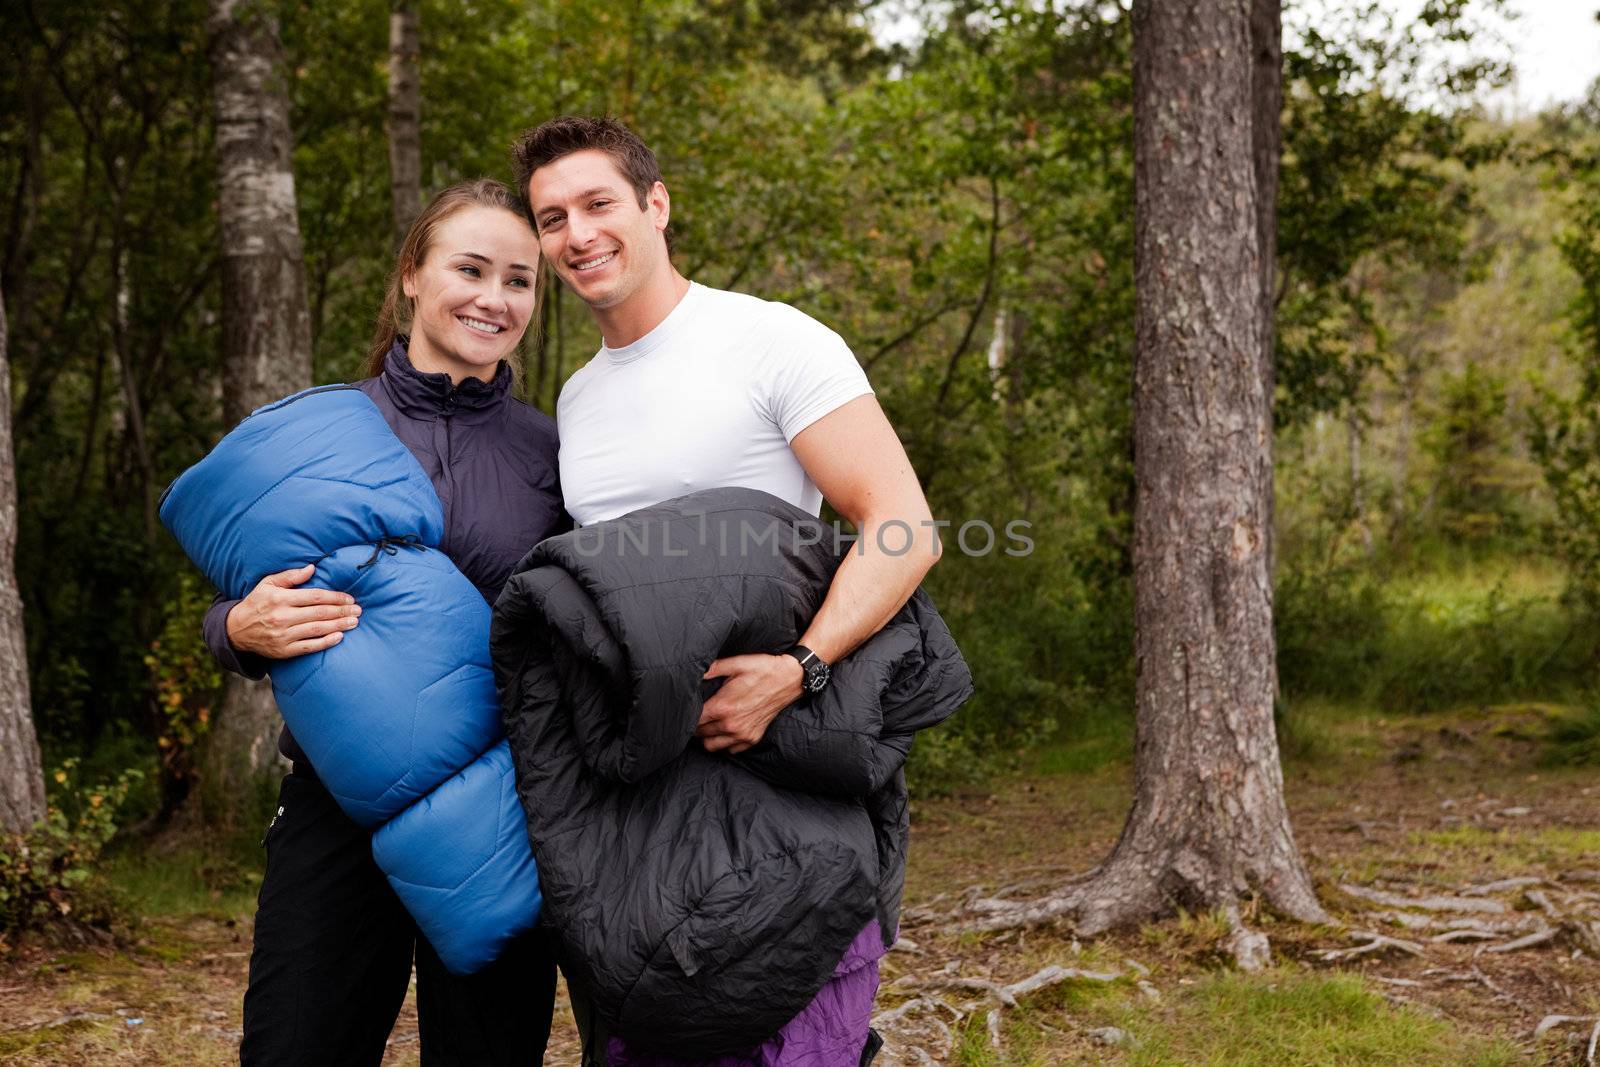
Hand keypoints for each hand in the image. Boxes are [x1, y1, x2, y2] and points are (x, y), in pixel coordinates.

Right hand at [226, 564, 359, 658]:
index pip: (315, 597)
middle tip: (358, 610)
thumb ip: (290, 576)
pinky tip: (339, 637)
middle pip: (319, 613)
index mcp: (280, 598)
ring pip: (317, 629)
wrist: (235, 630)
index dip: (335, 597)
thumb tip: (312, 568)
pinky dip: (326, 642)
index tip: (349, 598)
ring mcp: (283, 635)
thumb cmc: (256, 602)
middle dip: (342, 611)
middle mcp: (282, 617)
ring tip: (354, 622)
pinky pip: (309, 646)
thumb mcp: (268, 583)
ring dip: (339, 626)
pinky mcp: (283, 650)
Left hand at [695, 653, 802, 754]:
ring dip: (706, 737)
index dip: (687, 715)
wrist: (790, 679)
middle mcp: (731, 725)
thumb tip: (694, 670)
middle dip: (695, 726)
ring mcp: (743, 734)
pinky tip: (724, 730)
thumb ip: (712, 668)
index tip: (687, 709)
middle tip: (696, 714)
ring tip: (707, 724)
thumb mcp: (736, 663)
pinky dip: (724, 743)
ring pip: (711, 746)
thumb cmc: (762, 669)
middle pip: (700, 734)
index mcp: (723, 707)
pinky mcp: (753, 738)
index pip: (694, 721)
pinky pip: (730, 750)